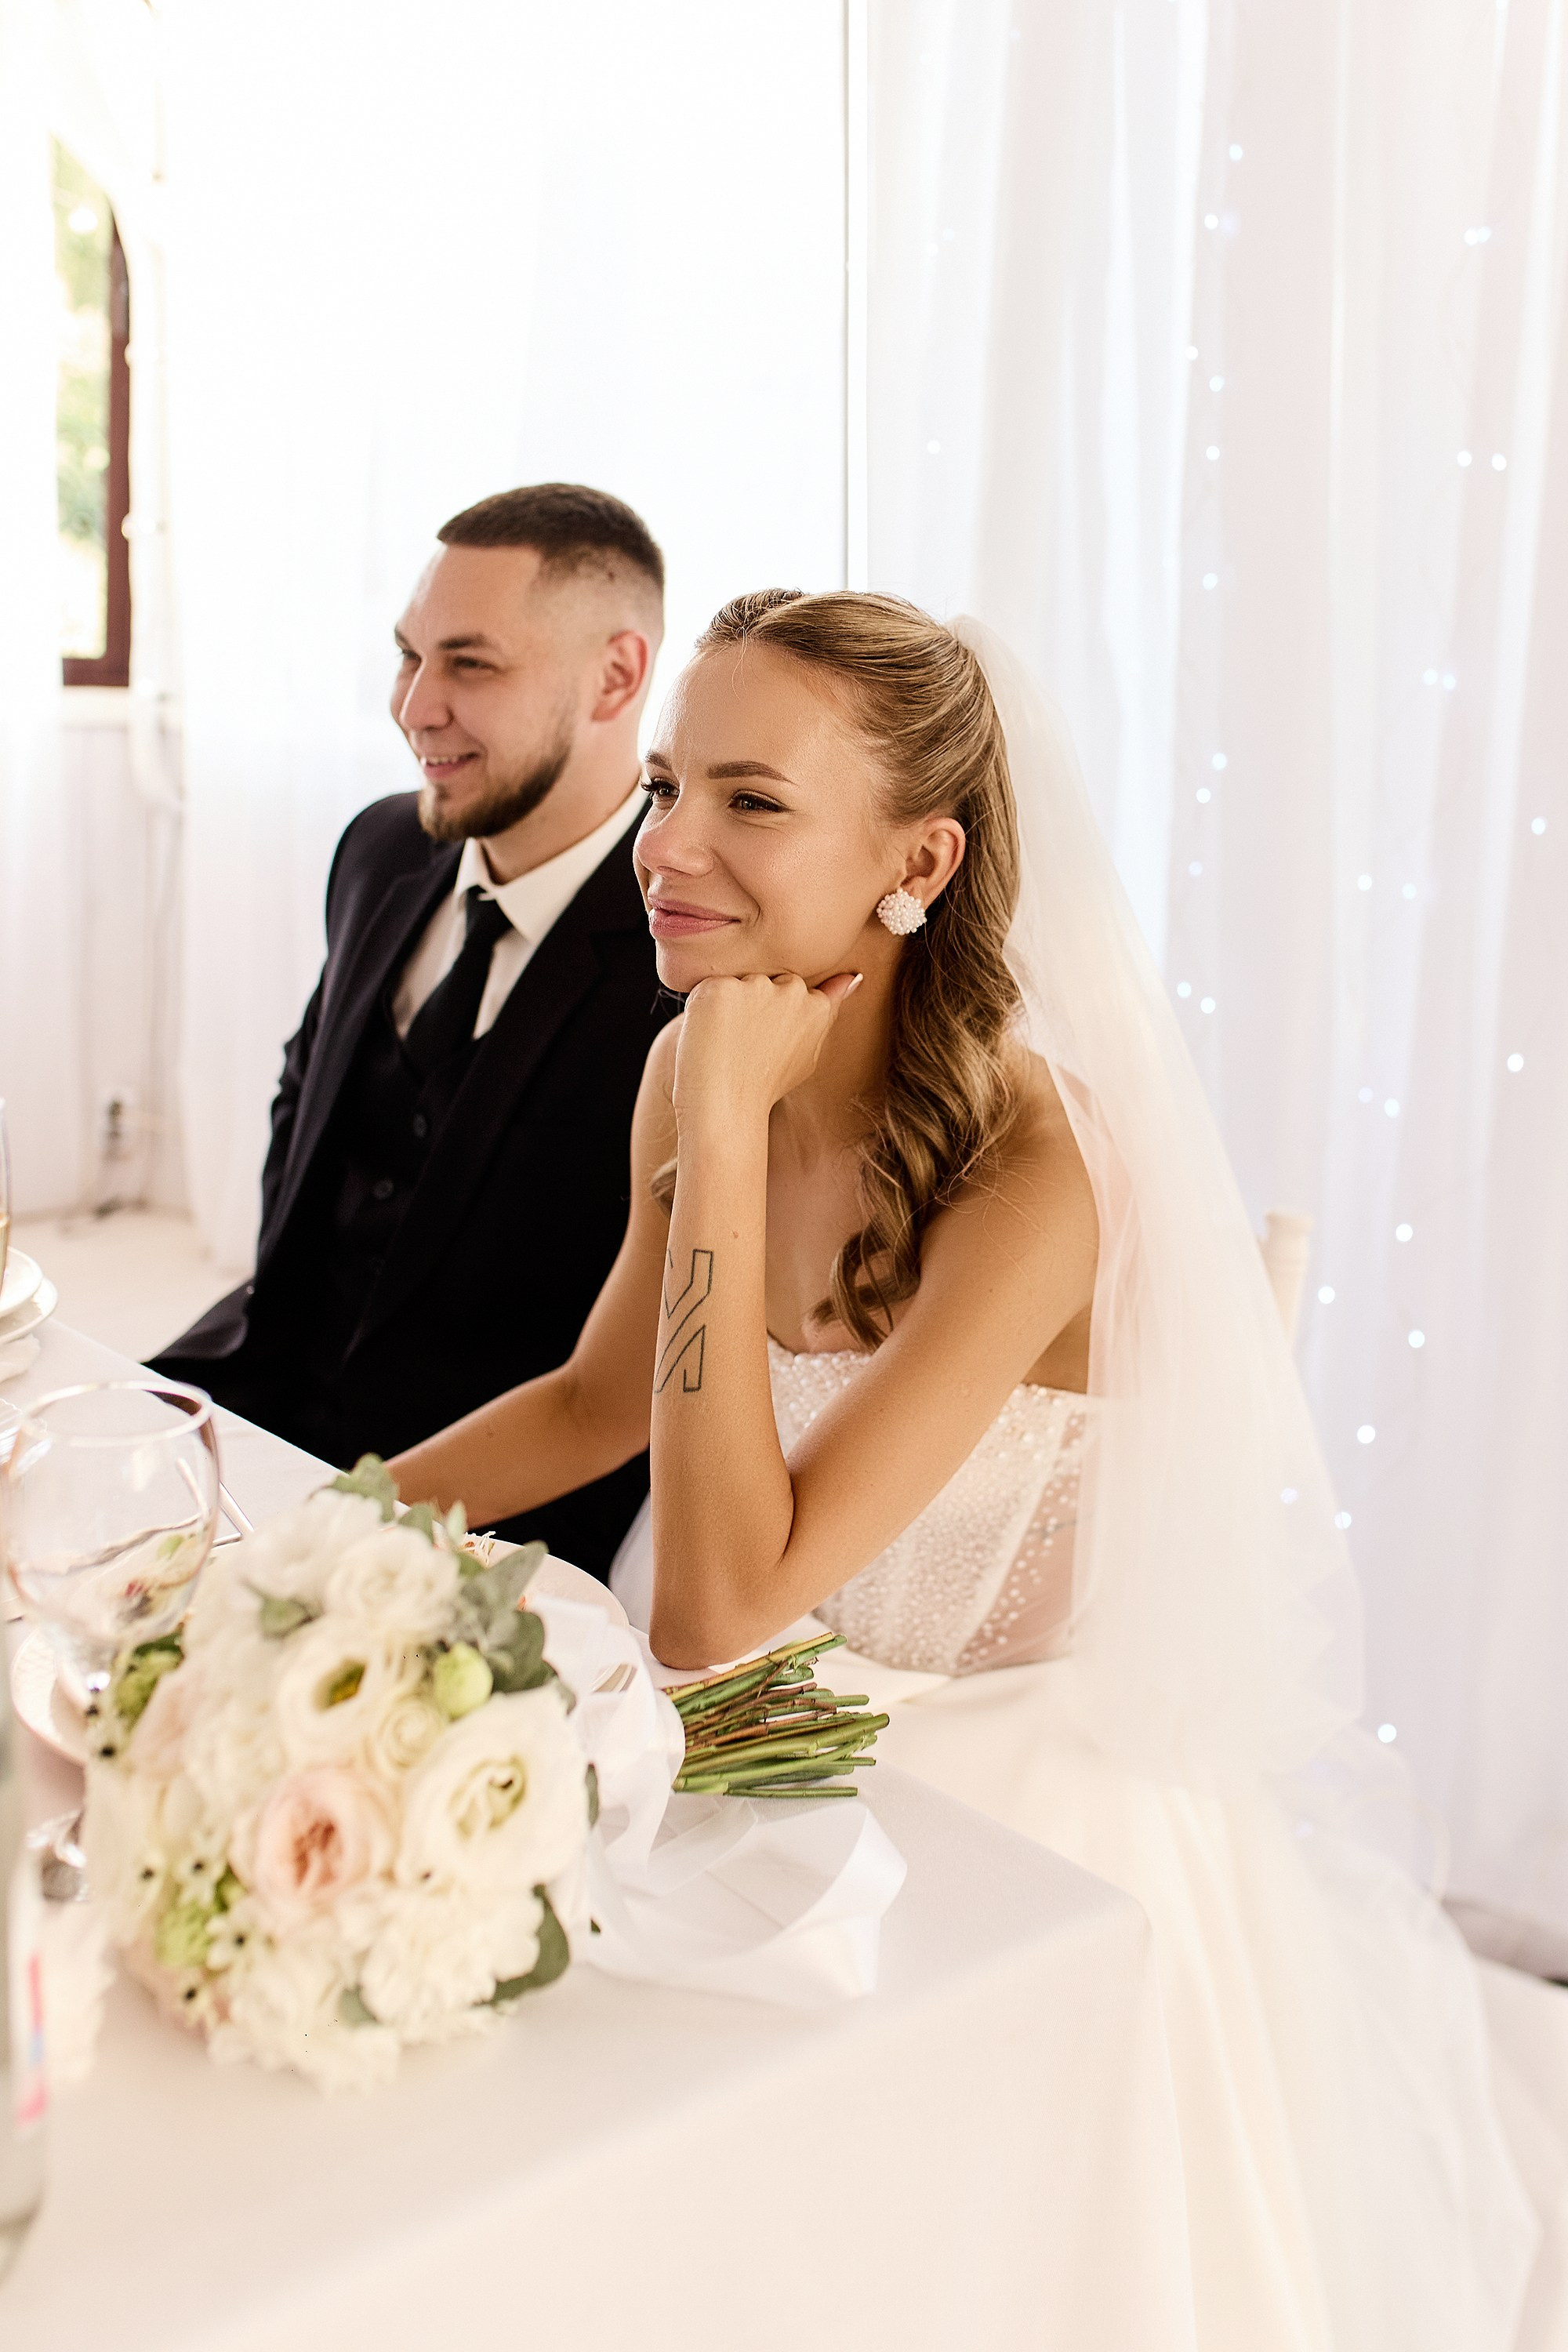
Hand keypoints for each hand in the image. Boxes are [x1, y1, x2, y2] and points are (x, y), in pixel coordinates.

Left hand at [672, 971, 862, 1128]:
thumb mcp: (809, 1051)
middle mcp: (792, 990)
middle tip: (743, 1044)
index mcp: (816, 1006)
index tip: (765, 1043)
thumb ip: (829, 1011)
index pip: (791, 990)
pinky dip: (703, 1010)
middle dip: (752, 1003)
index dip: (772, 1017)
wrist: (728, 1107)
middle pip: (765, 980)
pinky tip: (708, 1038)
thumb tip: (854, 977)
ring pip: (736, 983)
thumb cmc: (766, 1084)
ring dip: (727, 1006)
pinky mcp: (721, 989)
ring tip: (725, 1044)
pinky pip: (709, 988)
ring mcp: (756, 987)